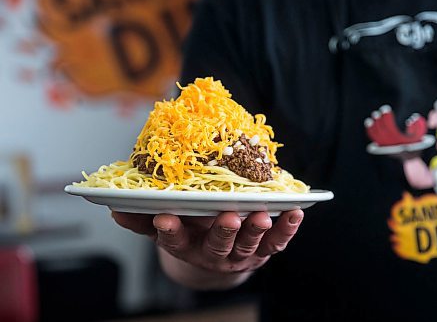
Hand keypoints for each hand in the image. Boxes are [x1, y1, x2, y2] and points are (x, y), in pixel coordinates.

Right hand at [111, 209, 303, 274]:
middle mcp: (214, 252)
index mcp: (187, 245)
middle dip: (222, 232)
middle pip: (217, 245)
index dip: (170, 231)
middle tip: (228, 217)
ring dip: (255, 231)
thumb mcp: (164, 228)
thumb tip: (113, 209)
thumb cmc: (191, 234)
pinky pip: (276, 242)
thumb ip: (143, 219)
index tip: (164, 218)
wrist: (217, 256)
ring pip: (248, 245)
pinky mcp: (263, 249)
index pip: (175, 240)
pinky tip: (295, 212)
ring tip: (262, 216)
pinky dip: (287, 229)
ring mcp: (241, 253)